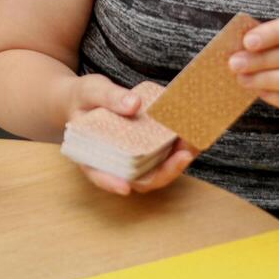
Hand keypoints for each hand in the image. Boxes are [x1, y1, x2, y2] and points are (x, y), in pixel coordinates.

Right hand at [62, 74, 197, 195]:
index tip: (125, 186)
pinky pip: (163, 156)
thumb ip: (110, 97)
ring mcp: (132, 160)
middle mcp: (114, 164)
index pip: (99, 175)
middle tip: (184, 154)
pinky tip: (192, 134)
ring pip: (155, 171)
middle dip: (164, 172)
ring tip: (195, 142)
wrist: (86, 99)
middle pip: (137, 179)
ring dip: (177, 162)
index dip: (111, 183)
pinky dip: (178, 148)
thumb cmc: (83, 98)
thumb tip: (134, 105)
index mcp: (91, 155)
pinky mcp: (146, 150)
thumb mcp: (90, 91)